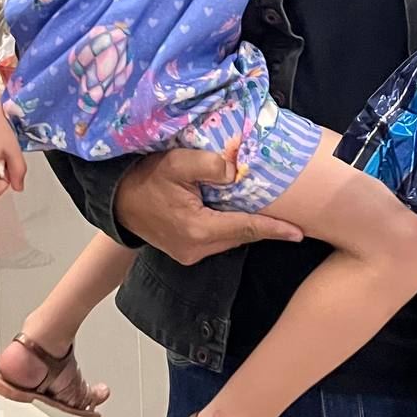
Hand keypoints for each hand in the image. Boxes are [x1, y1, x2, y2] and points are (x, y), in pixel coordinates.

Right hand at [113, 147, 303, 264]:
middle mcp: (196, 248)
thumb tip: (238, 167)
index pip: (245, 228)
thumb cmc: (146, 178)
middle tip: (290, 216)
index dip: (274, 229)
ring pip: (230, 240)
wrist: (117, 198)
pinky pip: (218, 240)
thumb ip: (210, 164)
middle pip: (240, 236)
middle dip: (264, 226)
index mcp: (197, 229)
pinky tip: (238, 213)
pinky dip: (231, 228)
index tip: (299, 233)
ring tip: (268, 211)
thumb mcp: (177, 163)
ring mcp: (189, 254)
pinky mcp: (185, 252)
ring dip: (246, 226)